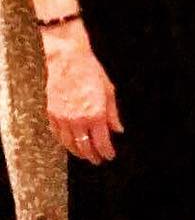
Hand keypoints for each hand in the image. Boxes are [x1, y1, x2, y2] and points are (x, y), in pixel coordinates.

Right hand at [43, 25, 122, 164]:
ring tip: (85, 154)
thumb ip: (113, 113)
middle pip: (85, 147)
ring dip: (78, 152)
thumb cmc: (90, 71)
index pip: (101, 142)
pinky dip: (65, 143)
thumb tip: (118, 129)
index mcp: (96, 114)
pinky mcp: (51, 115)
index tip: (110, 156)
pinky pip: (58, 136)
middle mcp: (78, 120)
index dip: (106, 152)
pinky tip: (70, 143)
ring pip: (69, 145)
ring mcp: (62, 119)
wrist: (67, 60)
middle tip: (98, 160)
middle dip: (92, 156)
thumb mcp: (109, 89)